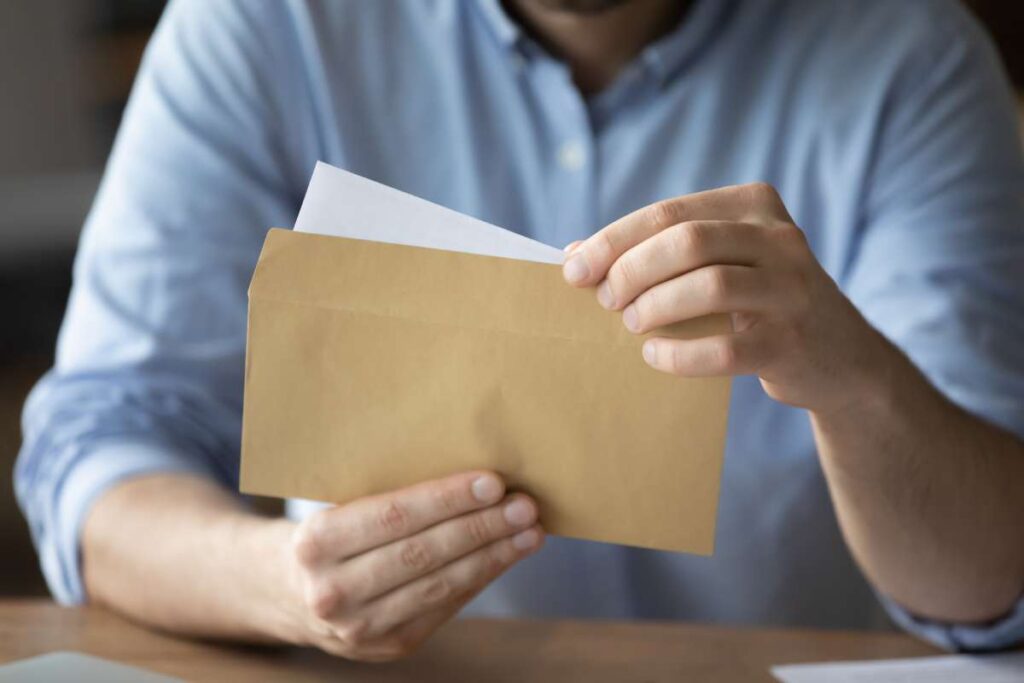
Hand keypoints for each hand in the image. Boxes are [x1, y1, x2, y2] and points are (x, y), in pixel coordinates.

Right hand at [281, 471, 542, 660]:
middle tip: (525, 506)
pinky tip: (505, 556)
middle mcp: (332, 592)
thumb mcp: (334, 507)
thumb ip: (387, 497)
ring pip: (440, 586)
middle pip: (423, 554)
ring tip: (530, 533)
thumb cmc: (324, 533)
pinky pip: (444, 607)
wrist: (280, 592)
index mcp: (316, 543)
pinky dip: (479, 578)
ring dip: (493, 557)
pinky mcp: (388, 647)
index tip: (493, 482)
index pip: (394, 517)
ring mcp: (360, 629)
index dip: (447, 500)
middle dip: (482, 528)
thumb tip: (471, 479)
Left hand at [562, 182, 891, 415]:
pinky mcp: (792, 342)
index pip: (669, 212)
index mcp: (754, 205)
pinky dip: (680, 354)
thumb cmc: (756, 304)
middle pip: (687, 241)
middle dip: (632, 270)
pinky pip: (725, 347)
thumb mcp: (720, 263)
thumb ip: (658, 252)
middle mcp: (780, 238)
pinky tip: (654, 357)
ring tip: (632, 325)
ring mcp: (793, 289)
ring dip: (656, 307)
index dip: (613, 240)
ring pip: (710, 286)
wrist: (840, 359)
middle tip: (606, 300)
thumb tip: (575, 254)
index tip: (574, 269)